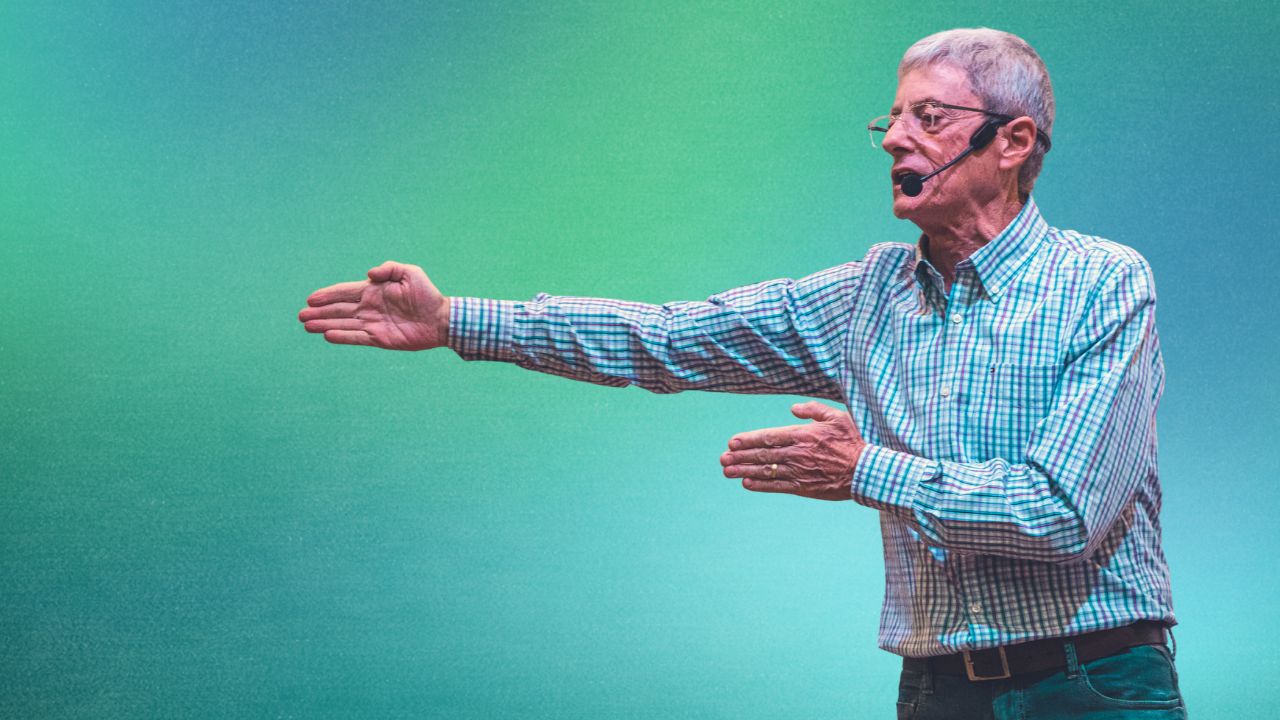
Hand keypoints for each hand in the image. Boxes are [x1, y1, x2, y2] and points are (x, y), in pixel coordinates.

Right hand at [298, 261, 449, 349]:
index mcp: (373, 292)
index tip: (311, 298)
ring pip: (343, 324)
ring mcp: (372, 324)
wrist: (441, 319)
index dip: (327, 295)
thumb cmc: (426, 294)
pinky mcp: (379, 339)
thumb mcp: (409, 273)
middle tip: (301, 315)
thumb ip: (388, 269)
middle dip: (319, 312)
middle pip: (339, 310)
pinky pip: (356, 337)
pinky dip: (342, 337)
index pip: (345, 292)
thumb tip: (368, 274)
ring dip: (325, 324)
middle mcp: (369, 308)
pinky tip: (327, 335)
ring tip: (307, 325)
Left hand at [720, 401, 866, 500]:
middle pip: (763, 455)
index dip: (748, 440)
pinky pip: (778, 486)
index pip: (769, 437)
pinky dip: (761, 485)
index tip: (732, 442)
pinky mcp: (805, 488)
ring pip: (767, 471)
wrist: (867, 471)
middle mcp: (798, 453)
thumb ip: (813, 410)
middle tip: (722, 459)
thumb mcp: (837, 417)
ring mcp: (800, 472)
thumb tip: (793, 409)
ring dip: (744, 471)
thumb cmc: (853, 441)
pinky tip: (747, 483)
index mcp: (803, 435)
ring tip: (727, 472)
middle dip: (740, 456)